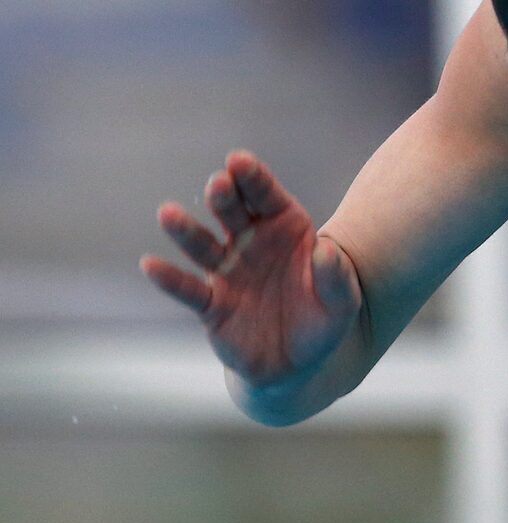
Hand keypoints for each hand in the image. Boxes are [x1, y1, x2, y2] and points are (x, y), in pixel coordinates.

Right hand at [141, 152, 363, 399]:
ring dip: (186, 231)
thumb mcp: (342, 300)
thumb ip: (336, 275)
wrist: (303, 361)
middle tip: (217, 184)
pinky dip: (170, 279)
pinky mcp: (212, 305)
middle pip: (233, 214)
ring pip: (203, 246)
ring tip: (168, 213)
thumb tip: (326, 249)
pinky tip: (151, 265)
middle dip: (224, 197)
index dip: (253, 179)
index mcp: (287, 229)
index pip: (268, 197)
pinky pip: (189, 290)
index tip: (239, 161)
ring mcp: (228, 272)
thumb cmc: (326, 318)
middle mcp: (252, 243)